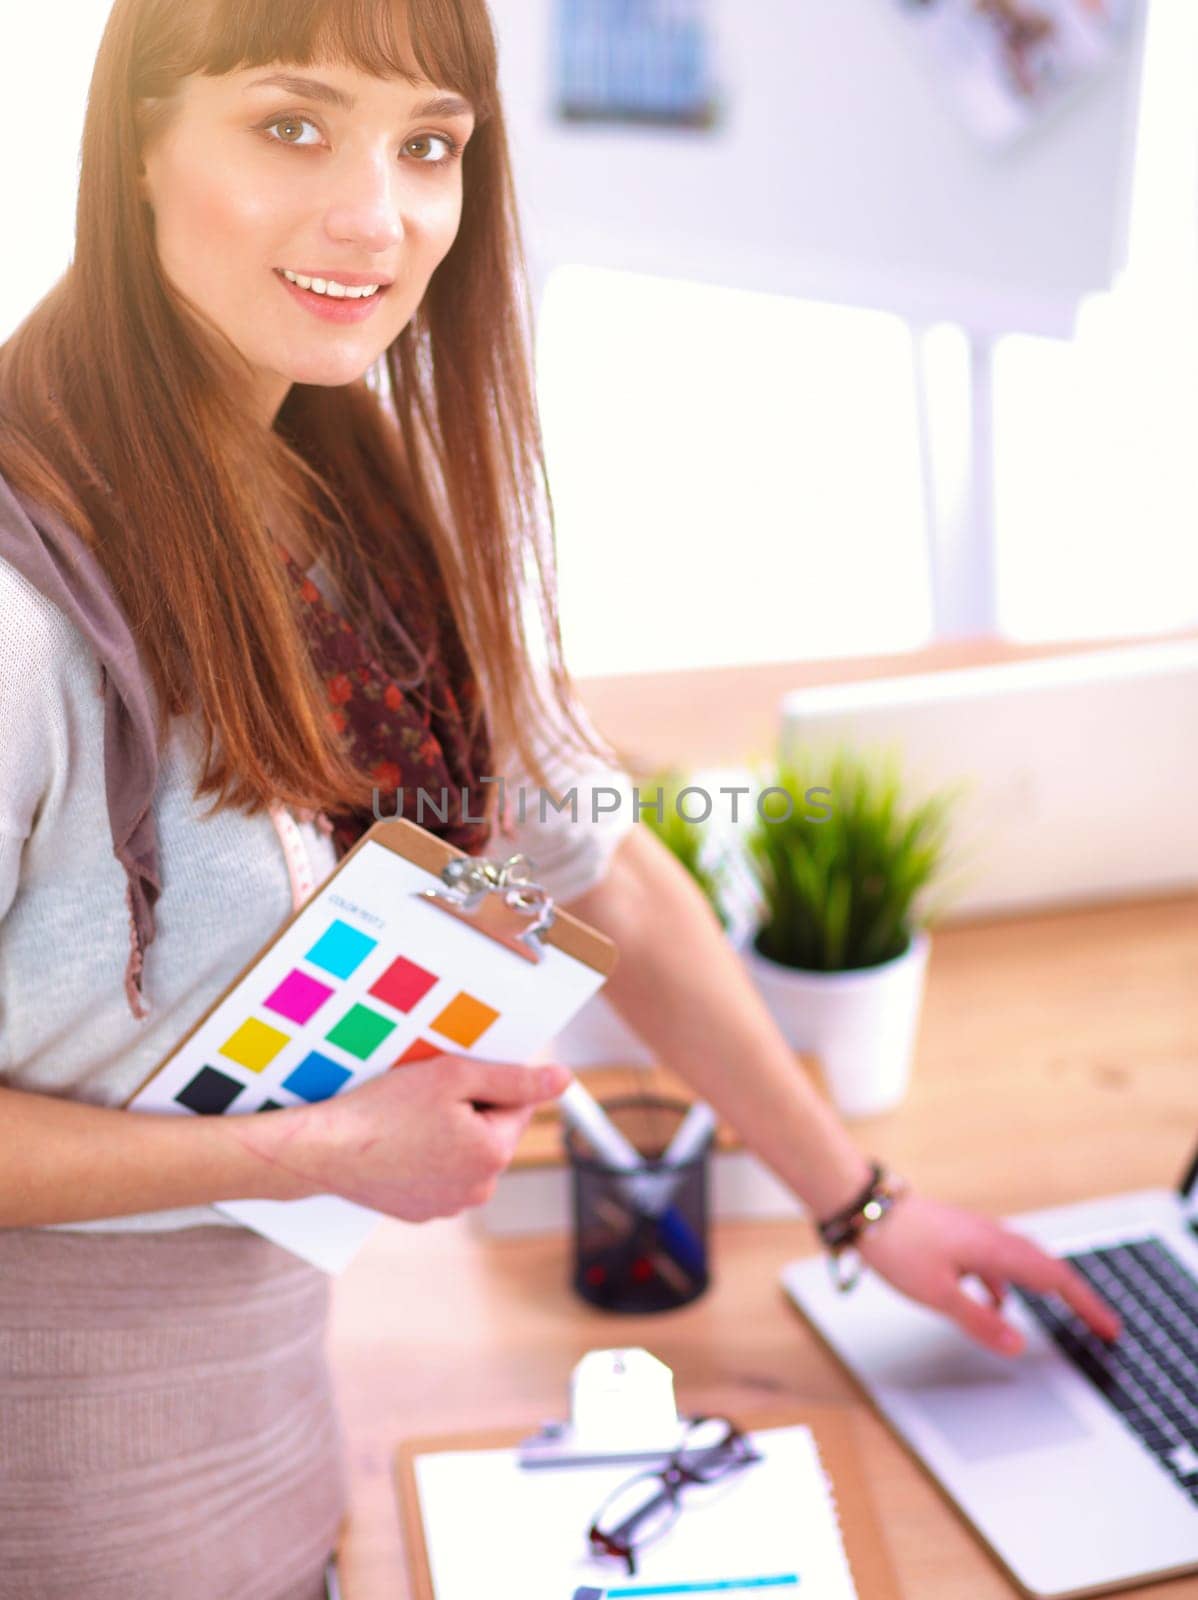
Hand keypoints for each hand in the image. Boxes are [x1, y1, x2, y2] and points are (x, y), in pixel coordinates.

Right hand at [233, 1056, 572, 1222]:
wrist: (325, 1150)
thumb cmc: (385, 1109)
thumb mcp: (453, 1076)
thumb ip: (514, 1078)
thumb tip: (563, 1079)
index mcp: (493, 1156)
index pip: (516, 1104)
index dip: (489, 1081)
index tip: (456, 1073)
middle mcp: (478, 1190)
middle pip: (492, 1131)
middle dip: (470, 1108)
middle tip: (428, 1093)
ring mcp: (448, 1206)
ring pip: (466, 1154)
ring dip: (450, 1132)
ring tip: (409, 1117)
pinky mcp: (420, 1212)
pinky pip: (439, 1174)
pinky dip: (427, 1155)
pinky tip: (399, 1140)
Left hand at [854, 1190, 1123, 1357]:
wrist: (865, 1207)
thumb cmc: (896, 1243)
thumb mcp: (937, 1293)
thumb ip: (979, 1320)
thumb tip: (1018, 1344)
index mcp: (995, 1249)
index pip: (1056, 1278)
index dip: (1086, 1305)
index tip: (1109, 1328)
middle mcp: (992, 1236)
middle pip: (1048, 1267)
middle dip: (1076, 1297)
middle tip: (1098, 1324)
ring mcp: (975, 1233)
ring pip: (1023, 1261)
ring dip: (1046, 1287)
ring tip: (1061, 1311)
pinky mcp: (959, 1235)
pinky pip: (997, 1261)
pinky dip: (1009, 1283)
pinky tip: (996, 1299)